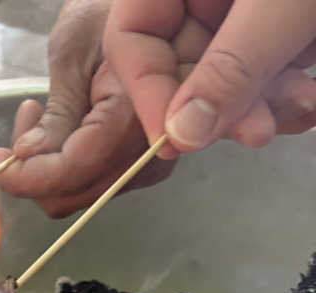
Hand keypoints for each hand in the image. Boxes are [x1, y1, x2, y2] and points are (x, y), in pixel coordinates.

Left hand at [0, 0, 175, 216]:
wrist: (143, 16)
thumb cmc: (108, 17)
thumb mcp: (74, 55)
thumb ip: (57, 115)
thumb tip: (27, 157)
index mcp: (136, 117)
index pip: (73, 169)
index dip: (26, 174)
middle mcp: (149, 152)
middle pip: (72, 193)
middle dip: (33, 170)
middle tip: (24, 120)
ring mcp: (145, 166)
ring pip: (75, 195)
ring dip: (45, 166)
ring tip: (39, 113)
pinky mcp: (135, 169)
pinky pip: (86, 184)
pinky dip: (60, 165)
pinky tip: (59, 125)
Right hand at [104, 0, 315, 154]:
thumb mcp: (284, 2)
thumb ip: (231, 68)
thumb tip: (179, 135)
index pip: (133, 36)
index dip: (147, 91)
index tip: (174, 140)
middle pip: (182, 63)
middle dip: (220, 104)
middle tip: (256, 132)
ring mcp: (245, 4)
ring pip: (228, 75)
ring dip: (261, 104)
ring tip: (301, 106)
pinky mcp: (285, 19)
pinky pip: (267, 69)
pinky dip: (287, 90)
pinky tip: (309, 96)